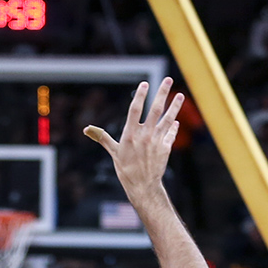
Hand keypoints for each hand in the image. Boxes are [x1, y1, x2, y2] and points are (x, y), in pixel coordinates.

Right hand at [84, 79, 183, 202]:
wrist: (142, 187)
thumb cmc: (126, 170)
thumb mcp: (114, 152)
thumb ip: (102, 137)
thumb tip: (86, 129)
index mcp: (130, 134)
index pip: (135, 109)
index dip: (140, 95)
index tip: (145, 84)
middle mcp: (145, 135)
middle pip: (155, 109)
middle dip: (162, 93)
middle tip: (168, 80)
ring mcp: (157, 141)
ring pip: (167, 119)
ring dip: (175, 106)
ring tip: (180, 96)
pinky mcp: (166, 148)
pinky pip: (170, 133)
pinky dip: (173, 126)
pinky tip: (176, 120)